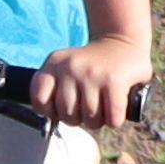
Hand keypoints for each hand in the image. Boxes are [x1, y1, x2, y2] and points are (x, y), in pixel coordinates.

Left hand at [31, 38, 148, 129]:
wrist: (125, 41)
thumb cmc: (95, 63)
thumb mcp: (67, 66)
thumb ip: (55, 89)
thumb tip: (52, 122)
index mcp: (55, 63)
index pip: (39, 98)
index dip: (50, 111)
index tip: (61, 108)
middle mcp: (71, 66)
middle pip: (66, 113)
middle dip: (78, 119)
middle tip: (86, 109)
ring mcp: (92, 74)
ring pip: (89, 117)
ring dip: (97, 121)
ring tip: (102, 110)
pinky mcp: (114, 81)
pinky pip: (111, 116)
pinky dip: (114, 120)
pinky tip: (115, 111)